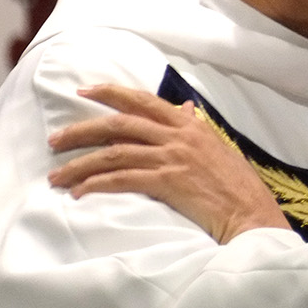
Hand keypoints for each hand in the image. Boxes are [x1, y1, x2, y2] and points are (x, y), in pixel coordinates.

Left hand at [47, 84, 288, 243]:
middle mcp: (178, 136)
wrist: (252, 215)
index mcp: (190, 126)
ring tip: (57, 177)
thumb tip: (185, 110)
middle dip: (82, 130)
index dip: (110, 93)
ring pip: (114, 153)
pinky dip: (96, 185)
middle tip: (55, 140)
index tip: (83, 91)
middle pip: (119, 124)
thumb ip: (196, 128)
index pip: (142, 101)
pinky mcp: (168, 182)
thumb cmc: (239, 187)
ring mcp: (172, 158)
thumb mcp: (219, 148)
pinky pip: (122, 179)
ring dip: (80, 164)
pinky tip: (80, 193)